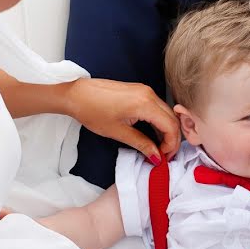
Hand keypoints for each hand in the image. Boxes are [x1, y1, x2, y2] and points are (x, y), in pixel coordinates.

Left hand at [65, 78, 179, 162]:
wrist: (77, 94)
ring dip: (166, 131)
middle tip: (164, 156)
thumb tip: (156, 156)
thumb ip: (142, 144)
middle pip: (172, 119)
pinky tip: (152, 134)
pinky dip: (158, 122)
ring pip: (166, 113)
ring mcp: (145, 91)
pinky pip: (157, 107)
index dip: (171, 145)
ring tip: (158, 148)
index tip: (164, 158)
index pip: (171, 126)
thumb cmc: (92, 111)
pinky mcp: (140, 91)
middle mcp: (149, 94)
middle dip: (172, 139)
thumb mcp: (118, 132)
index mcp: (145, 104)